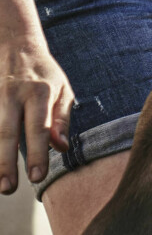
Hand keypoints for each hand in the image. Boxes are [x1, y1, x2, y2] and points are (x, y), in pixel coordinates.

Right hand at [0, 33, 71, 192]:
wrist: (16, 45)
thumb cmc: (44, 75)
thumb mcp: (62, 90)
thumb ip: (61, 119)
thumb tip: (61, 148)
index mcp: (40, 92)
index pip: (39, 127)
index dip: (37, 153)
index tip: (37, 177)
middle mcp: (15, 94)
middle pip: (7, 131)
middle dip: (6, 162)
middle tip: (8, 189)